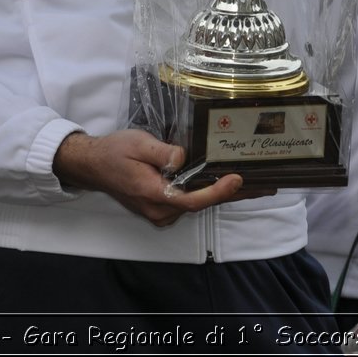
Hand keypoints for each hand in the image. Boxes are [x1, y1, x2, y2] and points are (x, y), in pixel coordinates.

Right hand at [53, 129, 272, 227]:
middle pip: (201, 204)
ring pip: (197, 204)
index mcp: (153, 195)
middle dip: (232, 194)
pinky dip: (208, 192)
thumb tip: (183, 158)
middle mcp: (160, 211)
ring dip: (222, 193)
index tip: (238, 179)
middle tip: (264, 184)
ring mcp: (160, 212)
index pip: (192, 199)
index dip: (217, 192)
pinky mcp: (161, 208)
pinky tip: (225, 182)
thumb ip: (161, 152)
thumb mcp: (137, 143)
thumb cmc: (114, 152)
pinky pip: (189, 202)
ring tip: (253, 182)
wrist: (93, 165)